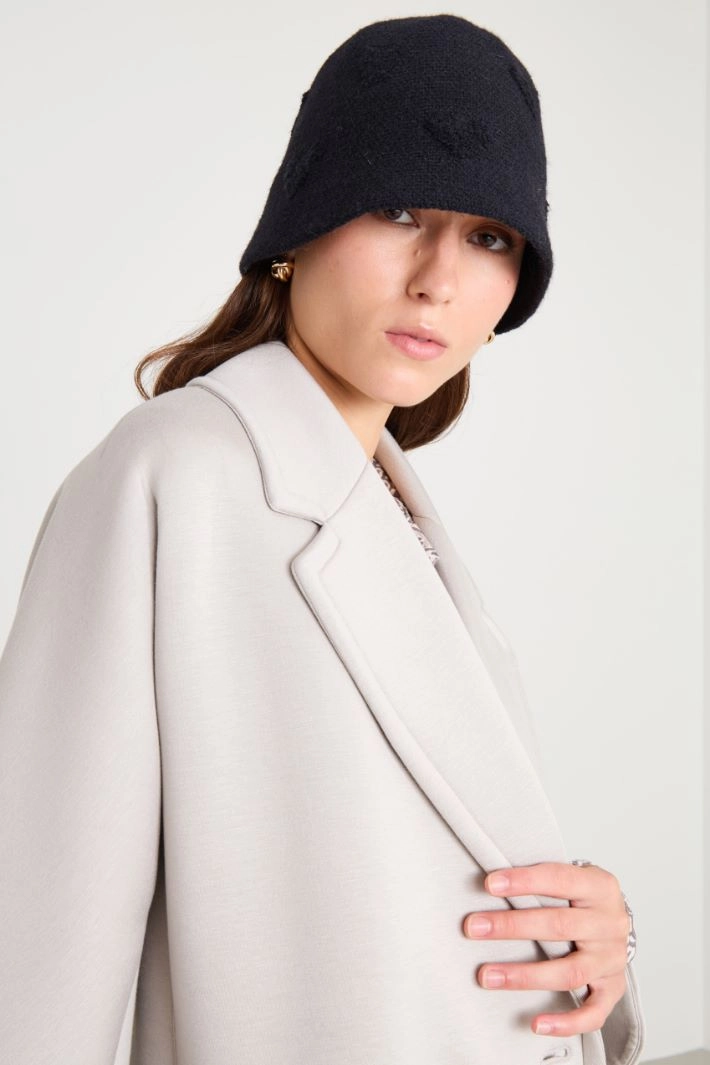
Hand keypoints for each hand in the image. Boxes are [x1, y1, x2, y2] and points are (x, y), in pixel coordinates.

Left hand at [461, 861, 629, 1036]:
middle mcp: (610, 923)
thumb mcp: (571, 878)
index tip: (489, 885)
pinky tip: (536, 1024)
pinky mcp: (612, 990)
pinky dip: (565, 1022)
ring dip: (524, 975)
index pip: (560, 879)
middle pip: (559, 926)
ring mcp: (612, 959)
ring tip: (487, 976)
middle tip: (473, 928)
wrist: (615, 922)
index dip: (524, 881)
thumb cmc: (582, 898)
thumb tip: (491, 883)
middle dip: (511, 927)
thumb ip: (540, 879)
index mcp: (600, 887)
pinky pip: (593, 1013)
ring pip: (569, 972)